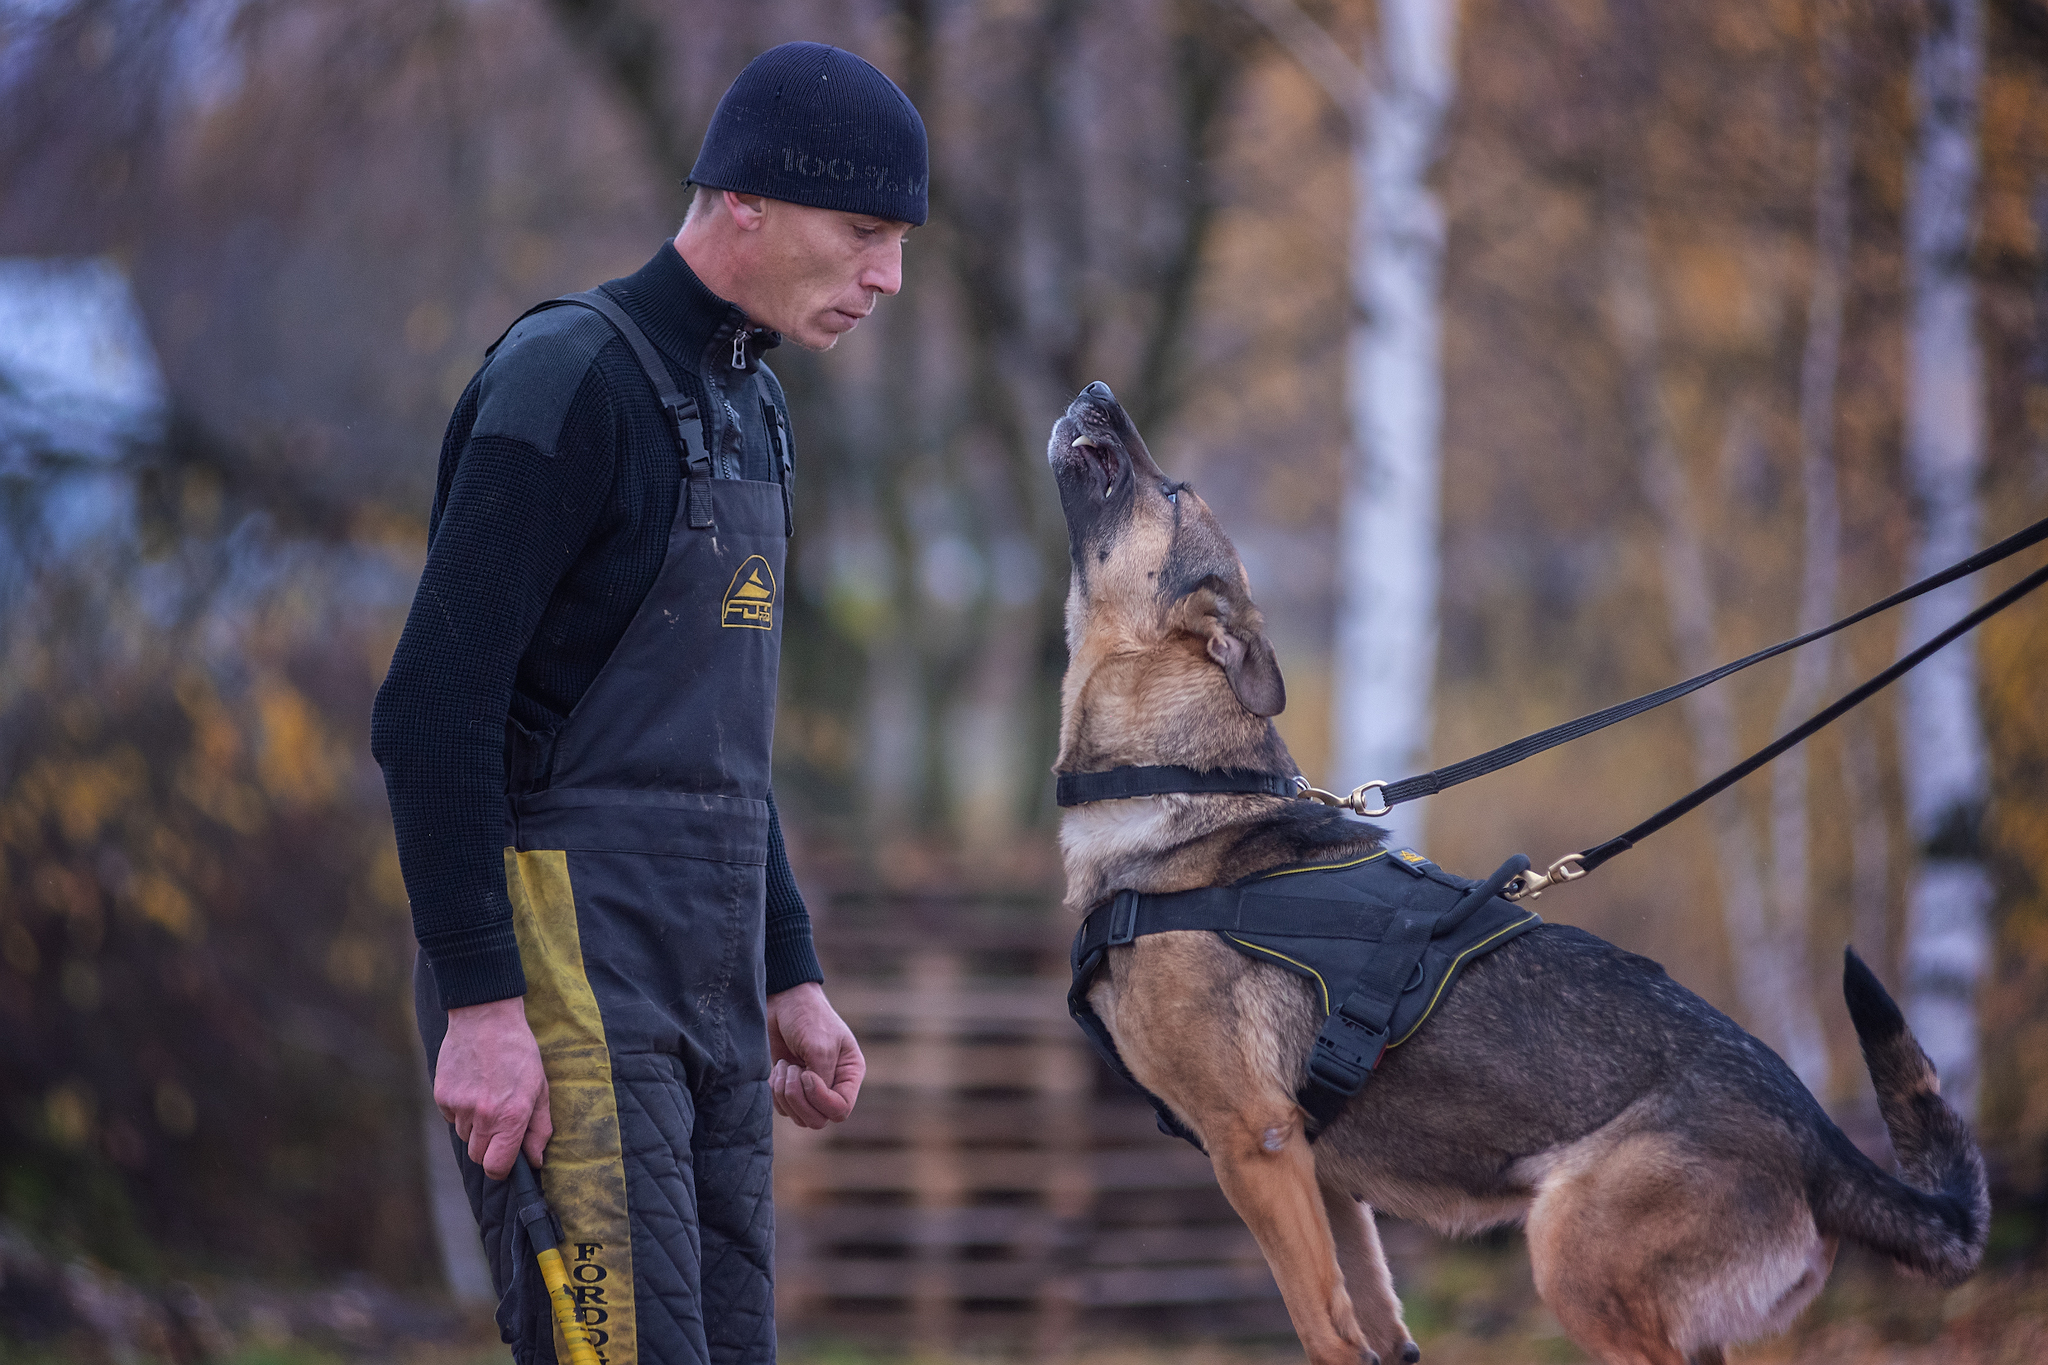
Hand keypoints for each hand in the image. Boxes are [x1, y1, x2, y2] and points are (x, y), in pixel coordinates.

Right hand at [435, 996, 551, 1179]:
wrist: (485, 1018)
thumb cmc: (519, 1052)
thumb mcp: (540, 1088)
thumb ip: (539, 1128)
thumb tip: (535, 1160)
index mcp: (511, 1116)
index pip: (496, 1167)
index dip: (501, 1168)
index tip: (505, 1159)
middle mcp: (483, 1116)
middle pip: (478, 1156)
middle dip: (489, 1146)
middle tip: (500, 1120)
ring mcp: (459, 1107)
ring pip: (464, 1136)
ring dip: (475, 1126)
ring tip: (487, 1096)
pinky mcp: (442, 1096)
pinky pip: (451, 1118)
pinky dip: (461, 1110)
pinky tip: (472, 1086)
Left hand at [765, 982, 863, 1127]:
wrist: (783, 1002)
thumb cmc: (808, 1017)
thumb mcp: (820, 1045)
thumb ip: (822, 1078)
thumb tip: (814, 1103)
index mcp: (849, 1074)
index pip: (841, 1109)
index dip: (821, 1099)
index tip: (807, 1074)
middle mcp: (833, 1086)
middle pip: (818, 1120)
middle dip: (799, 1099)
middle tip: (793, 1070)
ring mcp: (811, 1090)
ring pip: (799, 1117)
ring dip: (785, 1093)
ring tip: (785, 1066)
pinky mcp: (791, 1088)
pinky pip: (783, 1109)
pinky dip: (776, 1091)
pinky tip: (778, 1068)